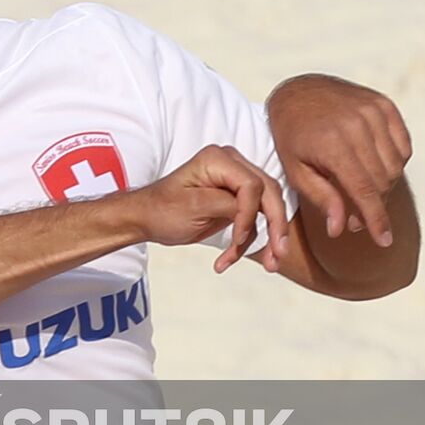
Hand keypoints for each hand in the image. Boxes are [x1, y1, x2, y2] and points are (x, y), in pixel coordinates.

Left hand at [136, 145, 289, 273]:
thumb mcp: (194, 207)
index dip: (250, 214)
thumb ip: (229, 205)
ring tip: (270, 265)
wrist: (146, 218)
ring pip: (266, 208)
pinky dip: (245, 241)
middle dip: (275, 226)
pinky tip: (226, 261)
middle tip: (278, 256)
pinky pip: (252, 219)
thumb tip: (254, 212)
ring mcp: (235, 181)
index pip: (252, 185)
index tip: (238, 239)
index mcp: (218, 159)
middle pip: (268, 194)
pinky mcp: (235, 199)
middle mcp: (231, 164)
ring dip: (267, 238)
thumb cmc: (162, 210)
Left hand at [266, 74, 411, 247]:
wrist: (297, 92)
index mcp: (332, 144)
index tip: (384, 240)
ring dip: (383, 185)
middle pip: (382, 181)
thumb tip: (341, 229)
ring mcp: (373, 112)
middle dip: (373, 204)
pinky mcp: (384, 105)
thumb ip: (321, 199)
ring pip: (395, 165)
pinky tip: (373, 166)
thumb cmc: (292, 137)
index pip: (364, 190)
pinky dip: (394, 162)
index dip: (376, 219)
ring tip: (360, 189)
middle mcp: (356, 125)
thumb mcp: (295, 170)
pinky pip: (402, 146)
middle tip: (356, 216)